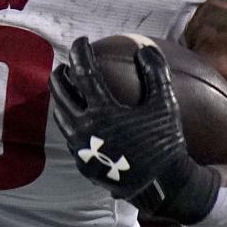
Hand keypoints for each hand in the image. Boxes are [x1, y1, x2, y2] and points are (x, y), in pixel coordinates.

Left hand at [51, 38, 218, 223]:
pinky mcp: (82, 163)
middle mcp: (84, 129)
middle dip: (60, 75)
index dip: (80, 52)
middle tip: (65, 64)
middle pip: (61, 94)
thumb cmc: (164, 143)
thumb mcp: (165, 105)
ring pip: (60, 116)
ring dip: (60, 98)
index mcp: (102, 111)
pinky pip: (69, 136)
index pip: (83, 73)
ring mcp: (80, 148)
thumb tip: (144, 48)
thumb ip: (155, 72)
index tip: (82, 41)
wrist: (159, 185)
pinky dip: (69, 121)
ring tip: (67, 88)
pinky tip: (76, 117)